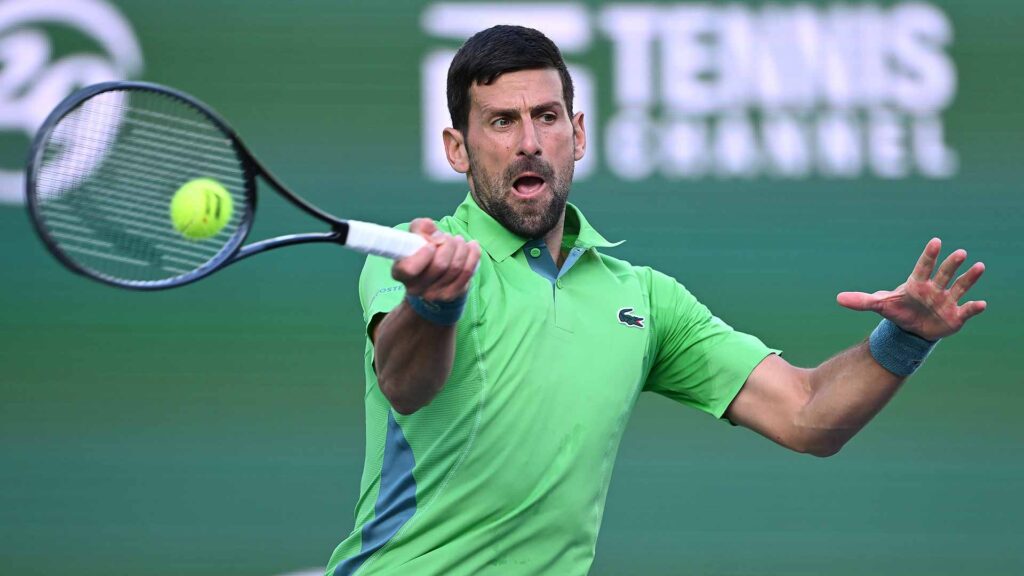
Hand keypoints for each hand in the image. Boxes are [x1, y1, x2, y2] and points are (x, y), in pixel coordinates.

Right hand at [392, 218, 480, 301]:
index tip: (431, 244)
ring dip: (461, 248)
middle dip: (448, 244)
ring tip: (458, 240)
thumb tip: (429, 225)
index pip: (410, 268)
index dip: (423, 254)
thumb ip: (419, 228)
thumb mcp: (415, 237)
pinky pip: (468, 272)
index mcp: (400, 273)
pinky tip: (472, 246)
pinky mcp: (453, 294)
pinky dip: (473, 255)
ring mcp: (436, 294)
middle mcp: (416, 288)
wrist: (430, 279)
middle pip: (440, 265)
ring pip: (456, 267)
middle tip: (447, 237)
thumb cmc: (420, 254)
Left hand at [836, 238, 986, 340]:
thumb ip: (861, 301)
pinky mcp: (956, 315)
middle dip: (951, 264)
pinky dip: (974, 307)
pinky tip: (981, 304)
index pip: (923, 267)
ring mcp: (947, 300)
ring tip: (979, 266)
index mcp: (917, 283)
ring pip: (959, 286)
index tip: (935, 242)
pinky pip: (967, 310)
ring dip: (969, 278)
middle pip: (943, 273)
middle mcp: (935, 288)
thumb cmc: (898, 311)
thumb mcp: (880, 306)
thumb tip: (837, 299)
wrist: (913, 330)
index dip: (929, 255)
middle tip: (960, 253)